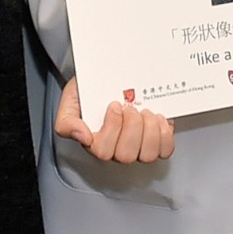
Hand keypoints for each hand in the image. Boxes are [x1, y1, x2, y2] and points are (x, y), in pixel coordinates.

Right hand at [57, 76, 175, 163]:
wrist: (108, 79)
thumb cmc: (90, 91)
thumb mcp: (70, 101)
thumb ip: (67, 122)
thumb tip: (83, 137)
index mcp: (96, 142)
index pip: (103, 151)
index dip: (112, 128)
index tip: (114, 105)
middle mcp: (117, 148)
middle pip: (126, 155)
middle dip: (132, 127)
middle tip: (130, 107)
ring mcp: (138, 147)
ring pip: (147, 155)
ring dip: (150, 130)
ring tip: (145, 112)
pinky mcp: (156, 141)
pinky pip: (165, 150)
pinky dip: (165, 134)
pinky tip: (158, 119)